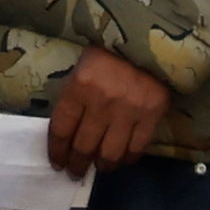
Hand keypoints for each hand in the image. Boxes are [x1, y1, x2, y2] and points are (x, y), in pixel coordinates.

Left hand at [48, 48, 178, 178]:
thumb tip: (68, 134)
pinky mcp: (151, 114)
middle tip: (76, 171)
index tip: (57, 162)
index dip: (57, 151)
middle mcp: (102, 102)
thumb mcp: (82, 69)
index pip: (61, 129)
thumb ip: (75, 98)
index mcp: (79, 87)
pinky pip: (136, 148)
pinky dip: (127, 158)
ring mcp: (128, 110)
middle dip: (77, 164)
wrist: (148, 38)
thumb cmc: (108, 52)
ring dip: (102, 165)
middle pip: (84, 145)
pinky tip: (122, 159)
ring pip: (110, 153)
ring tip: (100, 166)